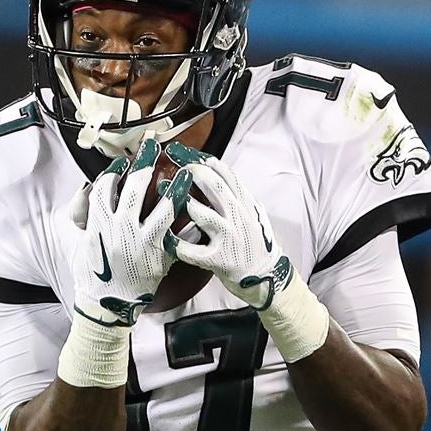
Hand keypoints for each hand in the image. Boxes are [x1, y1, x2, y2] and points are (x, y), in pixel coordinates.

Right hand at [70, 139, 191, 325]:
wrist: (107, 303)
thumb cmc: (92, 272)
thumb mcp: (82, 241)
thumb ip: (86, 214)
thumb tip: (88, 189)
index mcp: (98, 224)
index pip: (105, 189)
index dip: (114, 172)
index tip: (121, 163)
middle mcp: (119, 230)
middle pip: (132, 190)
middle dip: (143, 165)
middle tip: (152, 147)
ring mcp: (140, 242)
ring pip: (159, 208)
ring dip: (174, 188)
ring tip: (185, 171)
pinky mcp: (158, 255)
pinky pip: (176, 232)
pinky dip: (185, 218)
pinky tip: (194, 207)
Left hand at [164, 156, 293, 309]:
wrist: (266, 278)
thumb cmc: (256, 246)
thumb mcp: (254, 215)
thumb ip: (239, 196)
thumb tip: (222, 171)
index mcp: (246, 206)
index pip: (228, 176)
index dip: (207, 161)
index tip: (188, 152)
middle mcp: (239, 219)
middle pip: (217, 189)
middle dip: (195, 173)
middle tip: (176, 165)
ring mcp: (229, 239)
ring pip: (205, 216)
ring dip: (183, 202)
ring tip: (165, 190)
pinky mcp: (219, 260)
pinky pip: (193, 252)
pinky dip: (178, 245)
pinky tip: (163, 238)